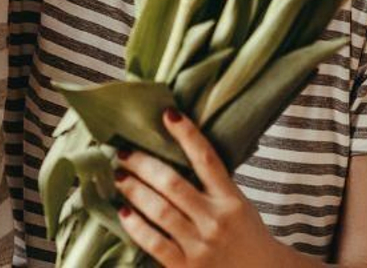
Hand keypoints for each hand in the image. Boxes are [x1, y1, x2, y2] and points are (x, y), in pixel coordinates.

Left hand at [113, 109, 300, 267]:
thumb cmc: (247, 237)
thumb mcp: (240, 206)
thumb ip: (215, 185)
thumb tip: (182, 152)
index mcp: (231, 200)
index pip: (207, 159)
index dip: (187, 134)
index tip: (167, 114)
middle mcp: (215, 219)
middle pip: (173, 184)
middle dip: (144, 165)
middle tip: (124, 153)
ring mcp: (201, 244)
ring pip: (160, 210)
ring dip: (135, 190)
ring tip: (119, 177)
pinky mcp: (187, 266)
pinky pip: (155, 242)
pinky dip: (136, 226)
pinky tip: (123, 212)